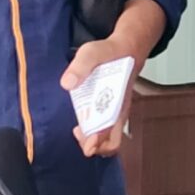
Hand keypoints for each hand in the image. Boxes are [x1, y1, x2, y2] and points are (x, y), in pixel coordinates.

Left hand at [60, 32, 145, 158]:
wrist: (127, 48)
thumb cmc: (111, 53)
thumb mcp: (92, 52)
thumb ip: (80, 66)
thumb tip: (67, 83)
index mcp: (117, 105)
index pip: (110, 137)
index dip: (94, 143)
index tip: (80, 136)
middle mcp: (118, 114)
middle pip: (111, 145)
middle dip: (92, 146)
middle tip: (77, 132)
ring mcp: (116, 114)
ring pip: (108, 140)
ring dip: (91, 140)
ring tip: (77, 128)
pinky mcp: (111, 111)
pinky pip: (105, 131)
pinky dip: (93, 132)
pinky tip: (81, 121)